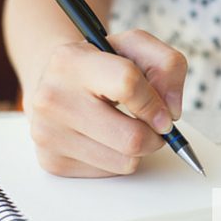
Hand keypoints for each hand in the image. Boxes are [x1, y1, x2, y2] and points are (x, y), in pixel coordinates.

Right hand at [24, 29, 187, 176]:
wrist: (55, 82)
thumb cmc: (100, 65)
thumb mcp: (136, 47)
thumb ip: (167, 66)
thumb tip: (171, 112)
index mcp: (72, 61)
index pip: (128, 84)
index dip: (155, 103)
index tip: (164, 114)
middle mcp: (53, 98)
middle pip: (132, 138)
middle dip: (155, 136)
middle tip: (152, 125)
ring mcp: (49, 134)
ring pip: (125, 162)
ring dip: (138, 149)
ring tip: (125, 127)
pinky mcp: (53, 162)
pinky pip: (110, 173)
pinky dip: (118, 159)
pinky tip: (106, 139)